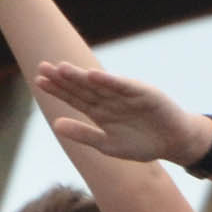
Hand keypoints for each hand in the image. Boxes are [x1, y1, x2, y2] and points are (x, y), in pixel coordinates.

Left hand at [30, 60, 211, 166]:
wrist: (174, 143)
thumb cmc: (142, 144)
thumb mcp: (107, 144)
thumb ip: (83, 134)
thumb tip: (55, 124)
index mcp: (100, 112)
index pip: (74, 97)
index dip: (57, 89)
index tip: (38, 80)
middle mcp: (110, 100)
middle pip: (83, 87)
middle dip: (63, 78)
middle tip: (43, 67)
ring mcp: (127, 95)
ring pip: (100, 84)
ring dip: (81, 77)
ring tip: (62, 68)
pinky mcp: (145, 94)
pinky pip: (125, 87)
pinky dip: (111, 82)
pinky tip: (95, 76)